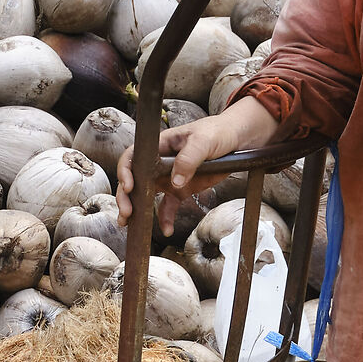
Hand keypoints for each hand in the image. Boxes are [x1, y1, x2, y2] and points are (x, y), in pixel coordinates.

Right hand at [115, 100, 278, 235]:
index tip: (129, 185)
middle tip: (126, 211)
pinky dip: (165, 218)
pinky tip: (166, 229)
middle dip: (126, 196)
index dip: (126, 171)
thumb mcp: (203, 141)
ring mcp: (169, 177)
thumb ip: (188, 158)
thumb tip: (175, 181)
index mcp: (159, 145)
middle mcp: (159, 162)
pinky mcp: (181, 189)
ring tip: (129, 223)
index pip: (133, 157)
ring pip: (145, 195)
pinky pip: (168, 206)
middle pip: (134, 179)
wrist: (236, 140)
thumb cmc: (217, 132)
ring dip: (137, 209)